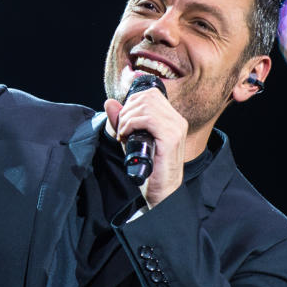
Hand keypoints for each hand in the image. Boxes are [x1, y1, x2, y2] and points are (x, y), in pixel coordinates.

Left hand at [103, 89, 187, 207]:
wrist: (162, 193)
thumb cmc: (150, 170)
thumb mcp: (132, 141)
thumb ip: (122, 121)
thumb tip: (109, 102)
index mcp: (173, 119)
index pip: (151, 94)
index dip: (132, 102)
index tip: (123, 120)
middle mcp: (177, 120)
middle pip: (147, 96)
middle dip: (127, 110)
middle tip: (121, 129)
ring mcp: (176, 128)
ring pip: (146, 105)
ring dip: (127, 118)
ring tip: (123, 134)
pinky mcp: (171, 138)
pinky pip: (147, 119)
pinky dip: (131, 124)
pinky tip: (126, 136)